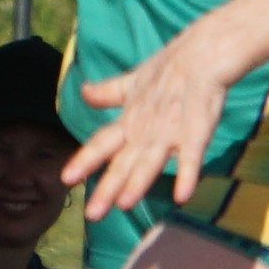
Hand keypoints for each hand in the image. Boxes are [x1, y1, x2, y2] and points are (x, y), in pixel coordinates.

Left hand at [64, 25, 231, 224]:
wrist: (202, 53)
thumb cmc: (168, 68)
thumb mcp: (133, 80)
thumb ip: (108, 92)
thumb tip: (83, 92)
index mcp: (130, 119)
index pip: (103, 142)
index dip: (84, 160)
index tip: (66, 179)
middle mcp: (145, 128)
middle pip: (124, 161)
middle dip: (107, 187)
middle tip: (92, 214)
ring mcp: (170, 131)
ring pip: (151, 161)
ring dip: (138, 182)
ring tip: (124, 204)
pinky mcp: (196, 131)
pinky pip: (191, 156)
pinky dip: (186, 175)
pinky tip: (182, 196)